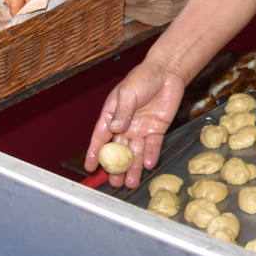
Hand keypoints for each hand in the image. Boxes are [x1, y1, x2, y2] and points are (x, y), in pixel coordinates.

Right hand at [83, 61, 185, 188]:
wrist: (167, 72)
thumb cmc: (143, 77)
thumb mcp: (128, 93)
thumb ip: (122, 112)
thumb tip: (115, 129)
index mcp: (112, 115)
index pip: (100, 136)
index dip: (94, 152)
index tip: (89, 167)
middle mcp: (125, 125)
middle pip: (118, 149)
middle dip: (115, 166)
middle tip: (113, 182)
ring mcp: (141, 128)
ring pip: (134, 152)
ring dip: (132, 167)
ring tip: (129, 183)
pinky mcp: (156, 129)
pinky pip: (152, 146)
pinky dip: (150, 155)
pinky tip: (146, 166)